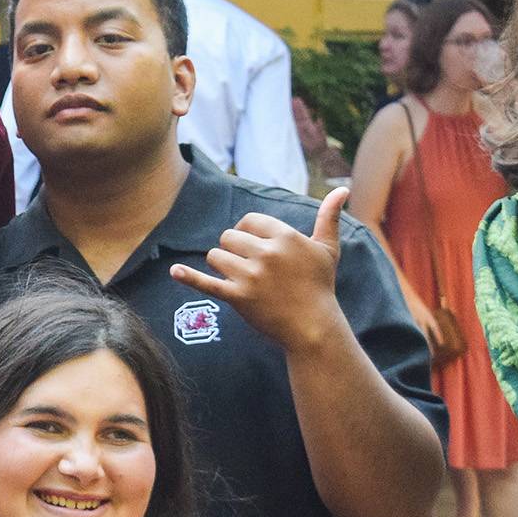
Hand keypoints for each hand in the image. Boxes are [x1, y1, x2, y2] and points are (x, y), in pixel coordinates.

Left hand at [167, 187, 350, 350]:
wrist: (313, 327)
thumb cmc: (320, 287)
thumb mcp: (327, 249)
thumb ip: (329, 217)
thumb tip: (343, 189)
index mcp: (284, 236)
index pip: (248, 220)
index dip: (247, 231)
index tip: (252, 245)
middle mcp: (266, 253)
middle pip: (228, 236)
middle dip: (233, 248)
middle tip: (246, 264)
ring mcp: (250, 276)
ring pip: (216, 256)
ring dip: (222, 265)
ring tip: (238, 277)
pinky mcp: (238, 298)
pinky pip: (207, 283)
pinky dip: (189, 277)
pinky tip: (174, 271)